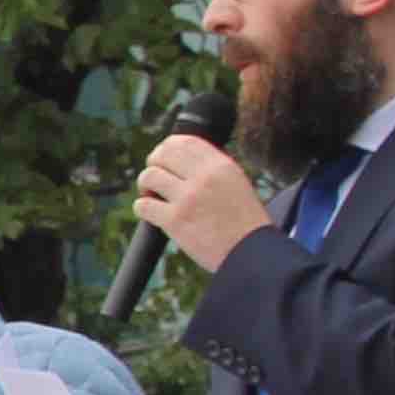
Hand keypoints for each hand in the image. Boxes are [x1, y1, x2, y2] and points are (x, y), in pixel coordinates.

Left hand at [133, 129, 268, 277]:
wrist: (251, 253)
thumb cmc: (244, 222)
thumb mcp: (237, 183)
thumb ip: (212, 169)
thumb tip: (181, 157)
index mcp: (221, 166)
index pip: (184, 141)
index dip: (166, 147)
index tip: (162, 157)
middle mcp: (204, 177)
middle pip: (161, 155)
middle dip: (153, 165)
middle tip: (156, 179)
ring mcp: (188, 198)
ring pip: (149, 177)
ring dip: (145, 187)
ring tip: (153, 196)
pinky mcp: (175, 220)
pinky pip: (143, 205)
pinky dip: (142, 208)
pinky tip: (151, 213)